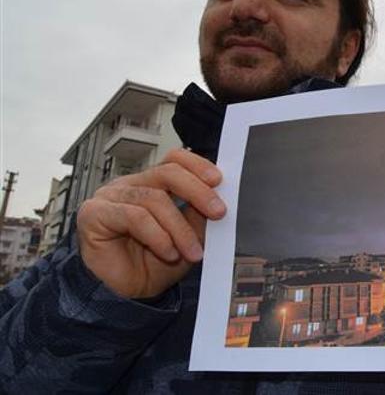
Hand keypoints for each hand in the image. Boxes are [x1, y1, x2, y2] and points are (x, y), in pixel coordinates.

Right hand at [77, 148, 225, 298]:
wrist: (129, 294)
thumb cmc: (154, 264)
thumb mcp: (188, 236)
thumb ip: (199, 214)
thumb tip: (218, 197)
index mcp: (152, 184)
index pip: (173, 160)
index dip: (197, 165)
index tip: (219, 181)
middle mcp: (130, 185)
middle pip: (167, 173)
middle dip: (197, 192)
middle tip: (218, 212)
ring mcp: (110, 197)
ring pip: (154, 199)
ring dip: (179, 228)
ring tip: (192, 252)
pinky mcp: (95, 213)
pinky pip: (134, 217)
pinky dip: (157, 236)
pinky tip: (168, 253)